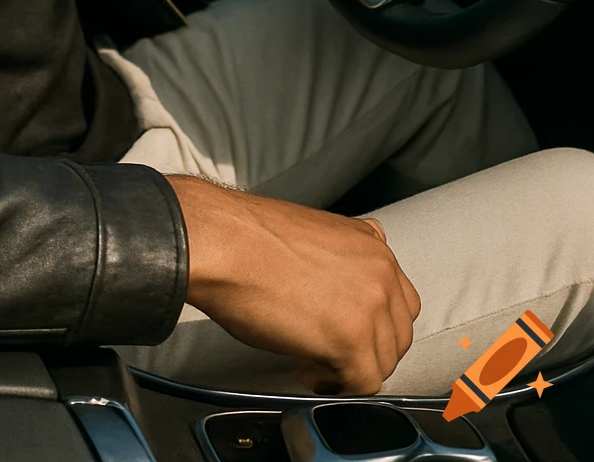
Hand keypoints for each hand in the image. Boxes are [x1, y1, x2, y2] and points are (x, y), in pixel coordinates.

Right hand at [168, 175, 419, 394]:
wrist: (224, 244)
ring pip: (383, 360)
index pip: (399, 300)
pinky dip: (337, 386)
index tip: (346, 332)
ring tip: (313, 362)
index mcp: (372, 242)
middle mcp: (380, 270)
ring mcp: (371, 305)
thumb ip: (346, 260)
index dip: (372, 324)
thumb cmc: (250, 240)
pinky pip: (363, 382)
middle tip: (330, 354)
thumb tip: (344, 292)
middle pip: (398, 333)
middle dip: (367, 349)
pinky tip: (307, 370)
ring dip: (350, 369)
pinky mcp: (352, 339)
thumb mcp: (315, 236)